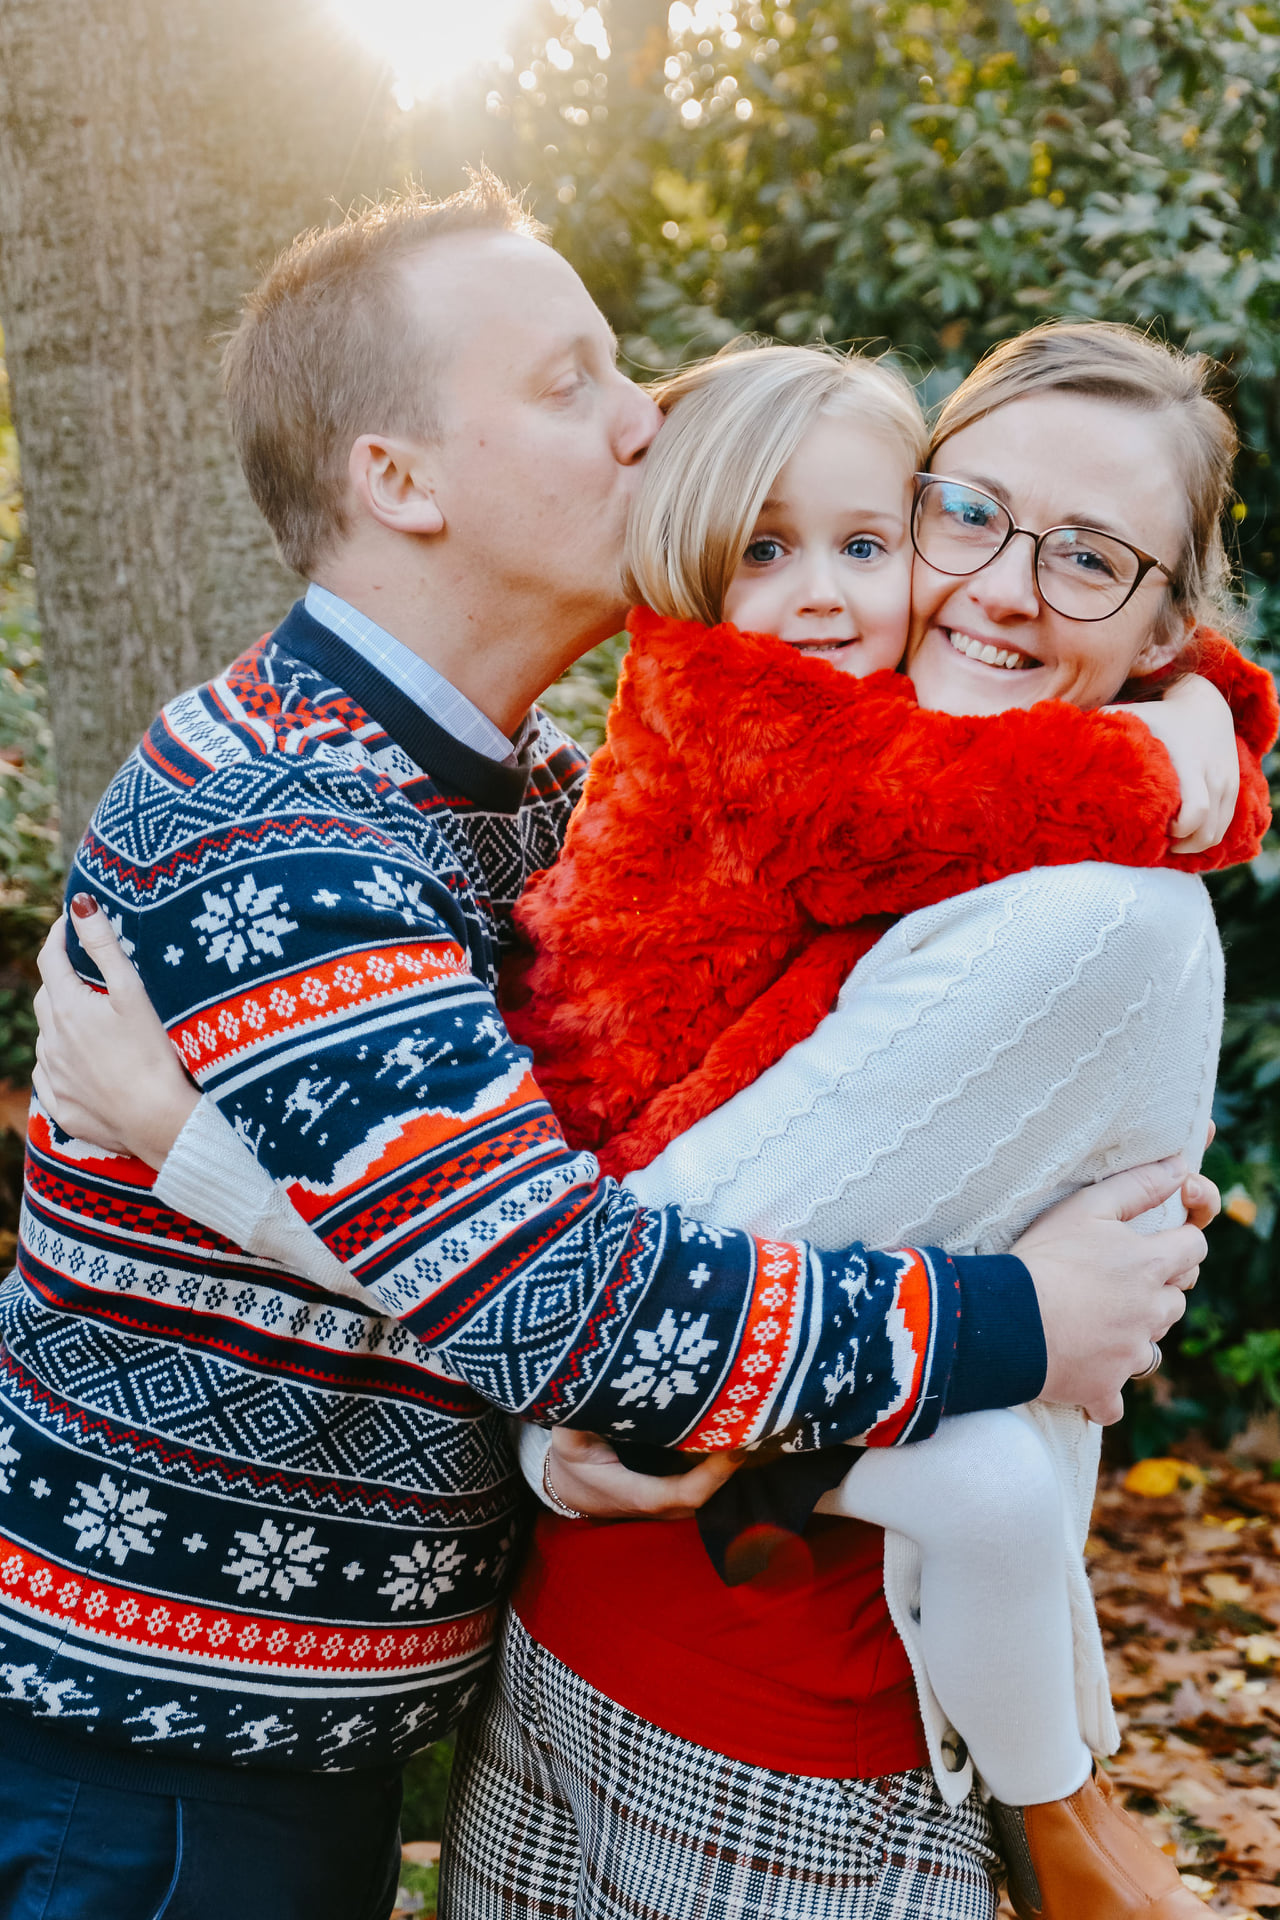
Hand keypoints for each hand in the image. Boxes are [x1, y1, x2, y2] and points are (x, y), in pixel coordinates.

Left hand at [32, 896, 198, 1166]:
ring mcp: (54, 1077)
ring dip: (63, 1025)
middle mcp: (51, 1042)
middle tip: (87, 976)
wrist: (158, 1122)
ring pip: (48, 1039)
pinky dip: (63, 1065)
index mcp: (67, 1008)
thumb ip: (104, 945)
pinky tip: (86, 1067)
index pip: (51, 960)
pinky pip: (51, 1077)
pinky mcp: (61, 1106)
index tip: (68, 924)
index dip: (58, 937)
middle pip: (47, 999)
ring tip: (93, 1025)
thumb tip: (80, 903)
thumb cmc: (153, 1054)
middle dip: (62, 982)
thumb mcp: (132, 993)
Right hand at [545, 1427, 739, 1519]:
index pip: (686, 1493)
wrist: (569, 1487)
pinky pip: (707, 1483)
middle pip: (711, 1495)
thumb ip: (581, 1418)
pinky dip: (724, 1463)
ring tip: (753, 1421)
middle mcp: (661, 1504)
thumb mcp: (569, 1438)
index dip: (715, 1475)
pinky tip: (737, 1430)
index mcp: (636, 1492)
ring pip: (714, 1492)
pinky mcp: (676, 1494)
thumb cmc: (572, 1460)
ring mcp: (672, 1503)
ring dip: (733, 1464)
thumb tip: (597, 1388)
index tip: (736, 1445)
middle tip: (755, 1421)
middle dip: (734, 1465)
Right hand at [1012, 1155, 1206, 1425]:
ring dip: (1130, 1337)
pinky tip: (1080, 1375)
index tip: (1149, 1245)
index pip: (1194, 1249)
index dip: (1177, 1243)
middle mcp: (1152, 1313)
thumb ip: (1138, 1186)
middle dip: (1153, 1293)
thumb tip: (1181, 1167)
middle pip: (1175, 1301)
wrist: (1006, 1320)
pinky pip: (1114, 1399)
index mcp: (1151, 1265)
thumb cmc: (1043, 1258)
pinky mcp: (1105, 1389)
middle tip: (1109, 1284)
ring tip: (1088, 1323)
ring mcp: (1131, 1355)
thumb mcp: (1086, 1208)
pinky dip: (1101, 1390)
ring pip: (1148, 1347)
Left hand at [1107, 675, 1237, 853]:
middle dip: (1183, 845)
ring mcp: (1227, 784)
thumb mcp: (1133, 715)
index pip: (1194, 813)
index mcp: (1189, 763)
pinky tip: (1181, 838)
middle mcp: (1213, 777)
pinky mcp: (1234, 789)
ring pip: (1217, 833)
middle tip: (1156, 843)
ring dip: (1193, 846)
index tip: (1153, 830)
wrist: (1207, 704)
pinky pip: (1225, 826)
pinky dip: (1205, 838)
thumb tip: (1057, 735)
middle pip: (1207, 831)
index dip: (1176, 832)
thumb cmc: (1159, 714)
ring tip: (1167, 843)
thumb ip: (1100, 725)